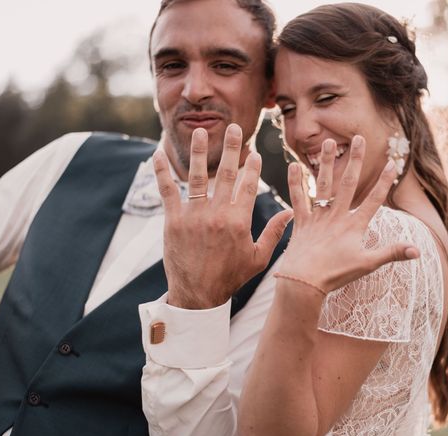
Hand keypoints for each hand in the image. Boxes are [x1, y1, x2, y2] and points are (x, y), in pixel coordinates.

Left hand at [154, 124, 293, 308]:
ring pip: (198, 176)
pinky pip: (167, 191)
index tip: (255, 152)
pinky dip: (161, 172)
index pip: (248, 185)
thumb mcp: (258, 259)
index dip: (253, 167)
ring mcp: (194, 215)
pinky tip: (157, 154)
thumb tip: (290, 213)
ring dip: (200, 152)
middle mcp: (217, 214)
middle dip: (232, 148)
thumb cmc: (230, 278)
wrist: (198, 295)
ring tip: (200, 131)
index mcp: (239, 221)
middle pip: (227, 174)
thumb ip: (274, 234)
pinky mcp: (173, 220)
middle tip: (234, 128)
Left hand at [278, 135, 418, 293]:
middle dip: (355, 160)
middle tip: (358, 138)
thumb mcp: (367, 264)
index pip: (374, 200)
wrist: (304, 282)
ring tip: (327, 142)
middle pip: (348, 183)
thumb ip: (392, 253)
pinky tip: (293, 165)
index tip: (392, 163)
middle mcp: (336, 217)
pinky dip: (294, 183)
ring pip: (323, 185)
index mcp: (354, 226)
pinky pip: (297, 199)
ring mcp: (318, 218)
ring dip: (325, 163)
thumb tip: (418, 250)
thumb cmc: (336, 275)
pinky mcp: (301, 223)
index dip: (384, 181)